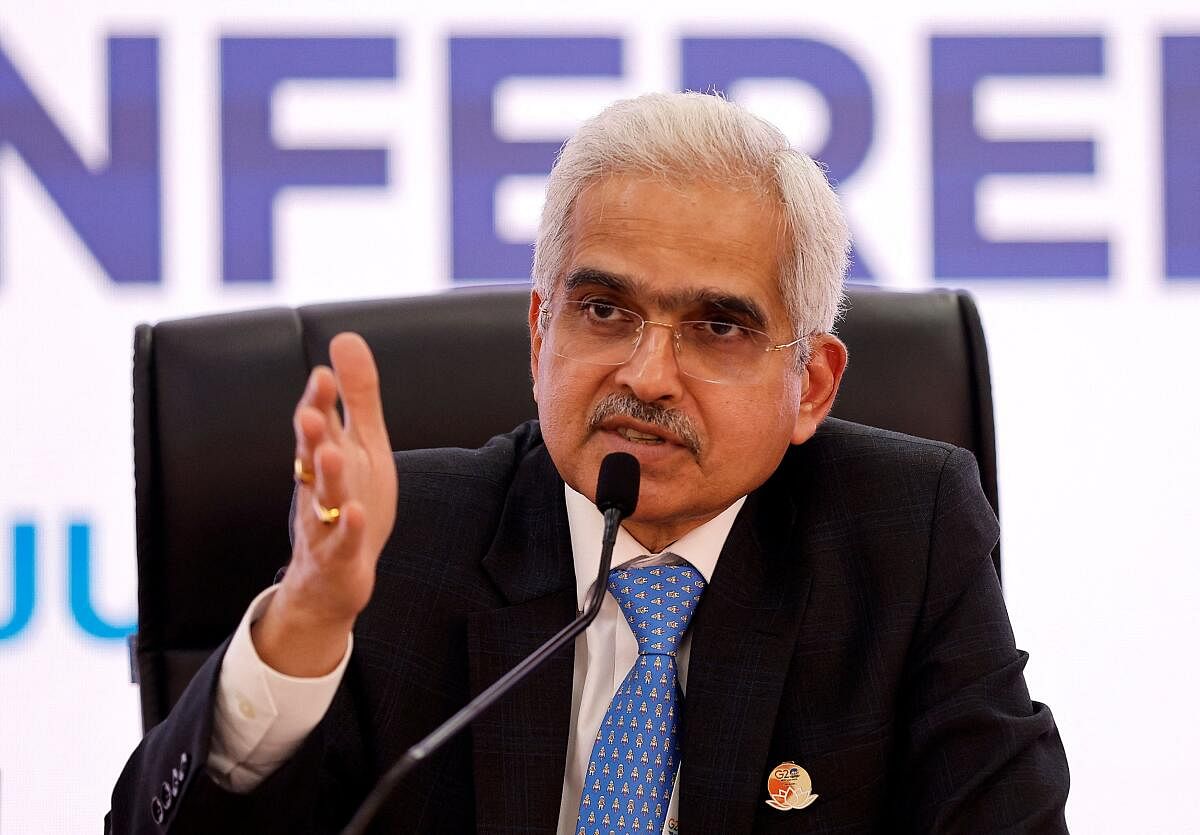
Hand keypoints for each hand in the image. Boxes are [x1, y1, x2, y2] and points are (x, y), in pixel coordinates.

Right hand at [252, 332, 397, 675]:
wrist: (331, 578)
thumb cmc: (348, 500)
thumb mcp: (361, 444)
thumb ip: (357, 394)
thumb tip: (345, 337)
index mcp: (324, 457)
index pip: (317, 425)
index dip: (319, 402)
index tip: (323, 374)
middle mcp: (319, 486)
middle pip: (311, 458)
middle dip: (311, 435)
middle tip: (311, 412)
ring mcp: (325, 523)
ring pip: (322, 499)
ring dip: (327, 476)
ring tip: (333, 453)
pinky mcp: (340, 557)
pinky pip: (342, 543)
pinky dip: (348, 529)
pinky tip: (355, 512)